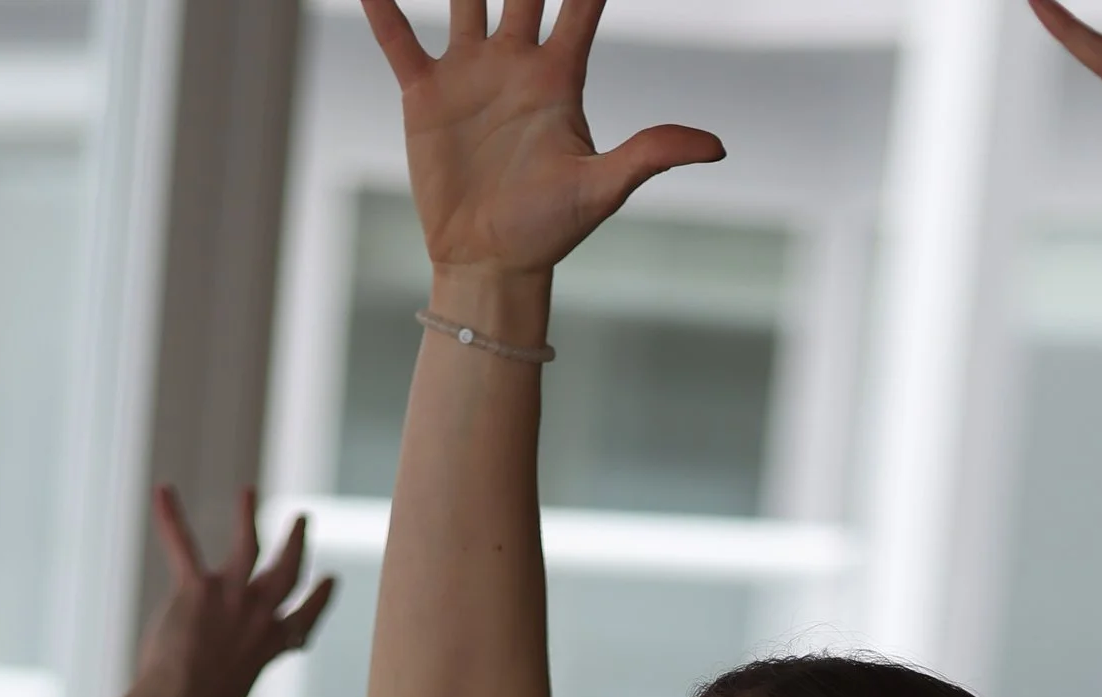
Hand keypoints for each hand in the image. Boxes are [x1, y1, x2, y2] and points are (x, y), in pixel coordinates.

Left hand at [133, 490, 332, 696]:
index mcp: (269, 647)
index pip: (303, 621)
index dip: (318, 603)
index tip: (330, 583)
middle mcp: (258, 616)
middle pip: (287, 573)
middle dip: (296, 545)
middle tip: (302, 521)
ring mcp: (230, 597)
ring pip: (247, 546)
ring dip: (248, 516)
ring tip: (248, 493)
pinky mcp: (197, 587)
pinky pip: (182, 544)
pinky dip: (169, 517)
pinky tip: (162, 491)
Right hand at [359, 0, 720, 281]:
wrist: (490, 265)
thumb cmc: (549, 231)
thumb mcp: (602, 190)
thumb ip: (651, 154)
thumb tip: (717, 146)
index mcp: (559, 75)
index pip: (582, 0)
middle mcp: (515, 61)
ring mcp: (470, 72)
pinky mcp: (426, 96)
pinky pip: (401, 40)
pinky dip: (384, 10)